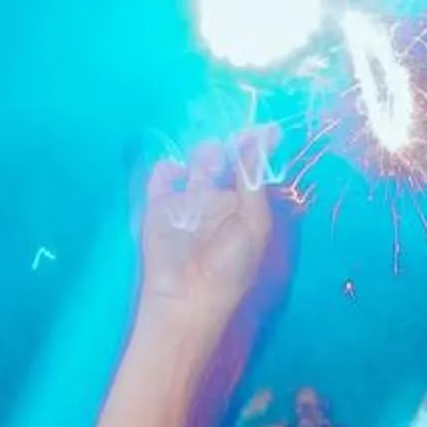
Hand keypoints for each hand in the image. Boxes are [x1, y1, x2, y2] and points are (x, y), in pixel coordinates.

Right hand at [138, 130, 282, 323]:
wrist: (187, 297)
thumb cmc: (230, 267)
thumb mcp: (253, 224)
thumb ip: (253, 182)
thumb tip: (264, 141)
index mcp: (244, 206)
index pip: (251, 168)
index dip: (258, 147)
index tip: (267, 130)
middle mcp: (217, 200)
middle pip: (224, 159)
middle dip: (230, 146)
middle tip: (234, 144)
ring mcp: (188, 200)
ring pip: (195, 162)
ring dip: (204, 154)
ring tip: (209, 163)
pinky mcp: (159, 205)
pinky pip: (162, 176)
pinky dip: (167, 168)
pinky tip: (177, 173)